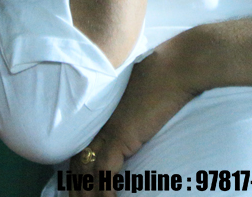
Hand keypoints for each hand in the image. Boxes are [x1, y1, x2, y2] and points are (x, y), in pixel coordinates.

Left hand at [70, 43, 198, 196]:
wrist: (176, 67)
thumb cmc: (165, 74)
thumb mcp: (141, 92)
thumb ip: (131, 108)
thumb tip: (139, 119)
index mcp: (103, 112)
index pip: (80, 147)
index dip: (76, 170)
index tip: (75, 186)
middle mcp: (99, 121)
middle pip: (78, 162)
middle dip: (76, 188)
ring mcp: (107, 129)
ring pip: (86, 171)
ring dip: (87, 195)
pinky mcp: (120, 137)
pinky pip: (104, 173)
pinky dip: (104, 192)